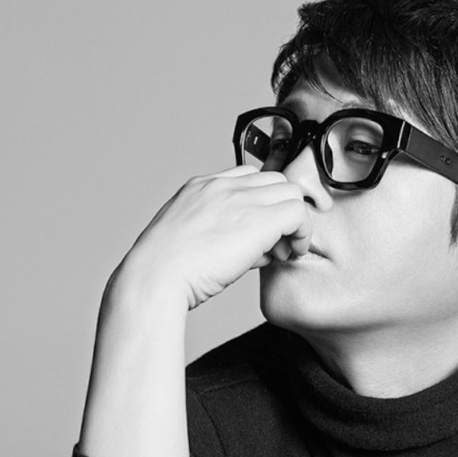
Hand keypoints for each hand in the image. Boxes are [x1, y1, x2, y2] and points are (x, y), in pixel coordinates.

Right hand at [108, 165, 312, 311]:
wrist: (154, 278)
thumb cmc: (165, 272)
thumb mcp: (188, 241)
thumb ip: (218, 235)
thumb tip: (251, 251)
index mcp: (200, 187)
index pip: (248, 178)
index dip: (261, 205)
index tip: (259, 234)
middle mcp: (222, 186)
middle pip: (274, 180)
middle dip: (280, 211)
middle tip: (277, 245)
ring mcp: (240, 198)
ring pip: (290, 192)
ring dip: (293, 221)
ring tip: (283, 251)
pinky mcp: (258, 218)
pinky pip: (298, 213)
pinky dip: (302, 232)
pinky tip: (292, 253)